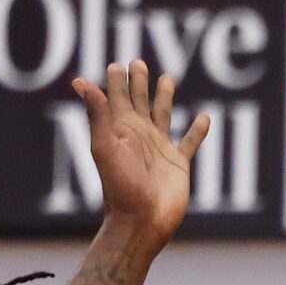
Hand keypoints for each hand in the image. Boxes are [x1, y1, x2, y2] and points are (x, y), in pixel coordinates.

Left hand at [72, 59, 210, 243]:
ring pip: (163, 114)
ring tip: (167, 78)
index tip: (116, 65)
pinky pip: (190, 142)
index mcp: (120, 129)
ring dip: (164, 97)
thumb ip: (98, 114)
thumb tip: (81, 82)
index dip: (116, 80)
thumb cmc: (120, 187)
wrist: (142, 221)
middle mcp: (139, 135)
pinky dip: (198, 130)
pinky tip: (204, 118)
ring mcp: (160, 148)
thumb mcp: (105, 147)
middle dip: (138, 81)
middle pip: (139, 100)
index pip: (117, 97)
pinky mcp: (179, 164)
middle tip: (137, 62)